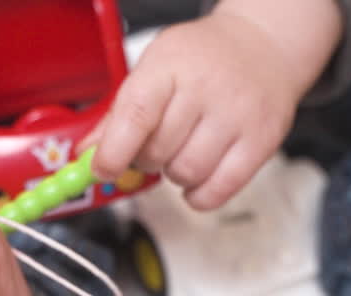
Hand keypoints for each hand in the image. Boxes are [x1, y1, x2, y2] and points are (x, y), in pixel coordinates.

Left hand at [85, 0, 340, 209]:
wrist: (263, 45)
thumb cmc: (202, 59)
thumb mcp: (155, 68)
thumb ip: (120, 113)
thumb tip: (87, 154)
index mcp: (171, 66)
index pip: (136, 115)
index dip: (114, 151)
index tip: (102, 168)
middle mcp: (207, 89)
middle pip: (159, 152)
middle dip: (147, 159)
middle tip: (157, 144)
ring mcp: (238, 116)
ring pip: (187, 174)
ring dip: (175, 175)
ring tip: (184, 151)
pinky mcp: (261, 142)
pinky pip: (218, 191)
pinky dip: (199, 195)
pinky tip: (199, 176)